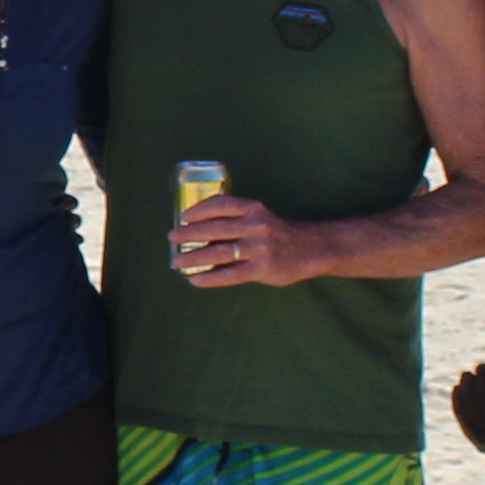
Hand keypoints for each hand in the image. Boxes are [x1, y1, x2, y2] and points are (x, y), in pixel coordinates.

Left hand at [173, 191, 308, 288]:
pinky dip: (209, 277)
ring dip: (193, 258)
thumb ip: (238, 220)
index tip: (184, 216)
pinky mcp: (261, 269)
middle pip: (214, 229)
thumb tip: (200, 229)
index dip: (199, 209)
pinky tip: (195, 279)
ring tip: (176, 262)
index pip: (220, 204)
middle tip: (172, 238)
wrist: (313, 249)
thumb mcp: (262, 217)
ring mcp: (258, 248)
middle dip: (189, 234)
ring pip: (218, 252)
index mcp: (253, 209)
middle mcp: (255, 226)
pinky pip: (229, 274)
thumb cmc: (279, 233)